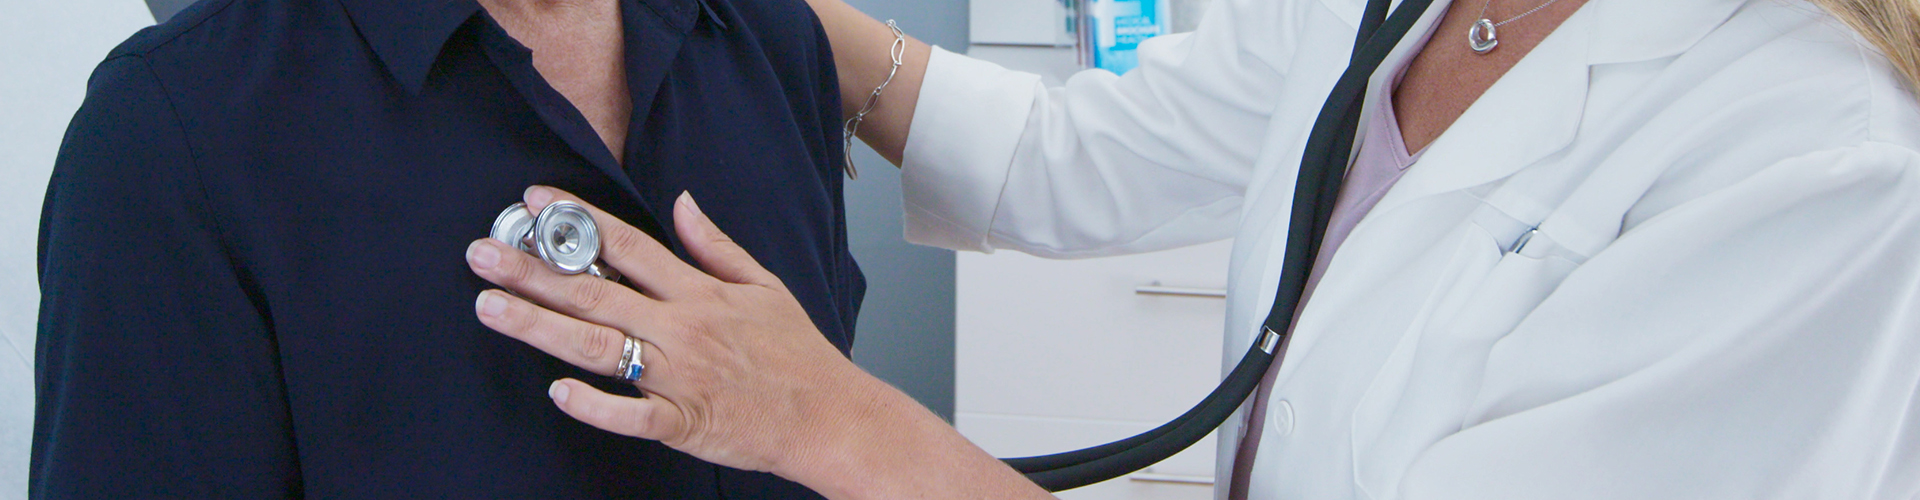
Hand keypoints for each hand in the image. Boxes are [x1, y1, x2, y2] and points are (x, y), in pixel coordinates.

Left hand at [465, 186, 1050, 499]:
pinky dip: (595, 403)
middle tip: (483, 253)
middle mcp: (683, 328)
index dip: (577, 221)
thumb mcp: (765, 286)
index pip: (628, 245)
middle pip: (596, 291)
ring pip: (598, 346)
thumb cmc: (798, 355)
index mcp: (700, 293)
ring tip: (490, 307)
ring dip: (541, 326)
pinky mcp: (683, 422)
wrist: (830, 416)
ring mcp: (679, 376)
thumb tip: (681, 204)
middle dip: (533, 271)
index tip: (533, 202)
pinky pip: (631, 414)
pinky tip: (556, 390)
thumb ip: (716, 246)